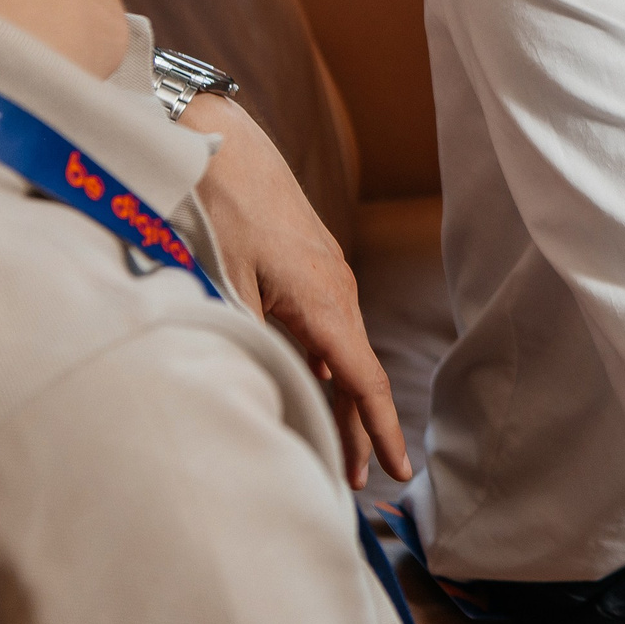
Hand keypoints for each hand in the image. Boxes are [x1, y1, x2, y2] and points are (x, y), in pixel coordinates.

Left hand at [181, 94, 408, 488]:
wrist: (222, 141)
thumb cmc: (224, 204)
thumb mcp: (226, 277)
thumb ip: (244, 333)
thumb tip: (250, 383)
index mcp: (324, 302)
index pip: (364, 381)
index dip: (383, 429)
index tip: (401, 470)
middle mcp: (336, 295)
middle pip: (357, 377)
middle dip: (362, 430)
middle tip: (357, 482)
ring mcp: (326, 282)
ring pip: (340, 356)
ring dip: (340, 402)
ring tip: (335, 449)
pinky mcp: (309, 273)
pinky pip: (325, 333)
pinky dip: (324, 370)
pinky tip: (310, 390)